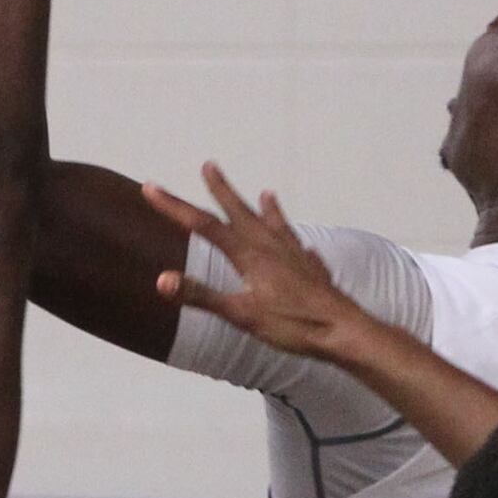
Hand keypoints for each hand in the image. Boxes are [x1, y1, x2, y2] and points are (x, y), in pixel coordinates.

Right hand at [142, 164, 370, 361]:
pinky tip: (305, 245)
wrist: (345, 332)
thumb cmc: (292, 325)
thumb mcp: (240, 314)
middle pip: (240, 213)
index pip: (203, 225)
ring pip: (275, 225)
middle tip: (210, 165)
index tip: (151, 187)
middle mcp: (272, 248)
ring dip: (266, 209)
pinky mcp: (314, 272)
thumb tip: (160, 279)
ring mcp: (296, 258)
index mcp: (249, 255)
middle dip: (221, 189)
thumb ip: (200, 295)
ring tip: (265, 193)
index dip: (174, 206)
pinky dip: (297, 240)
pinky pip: (301, 247)